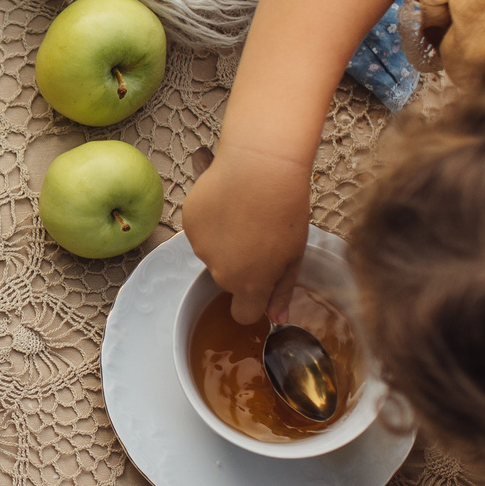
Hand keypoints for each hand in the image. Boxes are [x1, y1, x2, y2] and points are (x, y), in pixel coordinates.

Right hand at [181, 144, 311, 323]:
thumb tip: (277, 319)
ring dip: (225, 243)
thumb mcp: (295, 254)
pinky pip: (200, 232)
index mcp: (250, 284)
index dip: (253, 303)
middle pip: (230, 280)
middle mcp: (220, 272)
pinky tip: (228, 203)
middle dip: (243, 266)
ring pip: (214, 254)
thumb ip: (282, 291)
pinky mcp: (189, 224)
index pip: (243, 315)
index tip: (262, 285)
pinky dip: (212, 223)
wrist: (259, 166)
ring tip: (245, 214)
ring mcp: (200, 248)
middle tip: (261, 236)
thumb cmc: (285, 208)